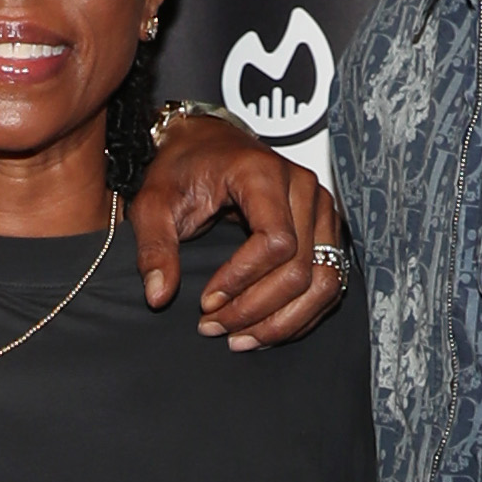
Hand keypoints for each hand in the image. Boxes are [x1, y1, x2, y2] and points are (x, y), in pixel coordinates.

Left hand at [132, 114, 350, 348]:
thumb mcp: (154, 202)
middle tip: (215, 328)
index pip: (275, 242)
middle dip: (257, 310)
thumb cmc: (182, 167)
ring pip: (322, 282)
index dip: (242, 281)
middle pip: (300, 269)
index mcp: (264, 173)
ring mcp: (321, 209)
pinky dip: (299, 315)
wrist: (205, 142)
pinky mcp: (325, 230)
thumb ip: (154, 246)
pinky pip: (327, 282)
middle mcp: (303, 188)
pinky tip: (265, 330)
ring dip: (283, 321)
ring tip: (241, 339)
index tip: (205, 302)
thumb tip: (159, 295)